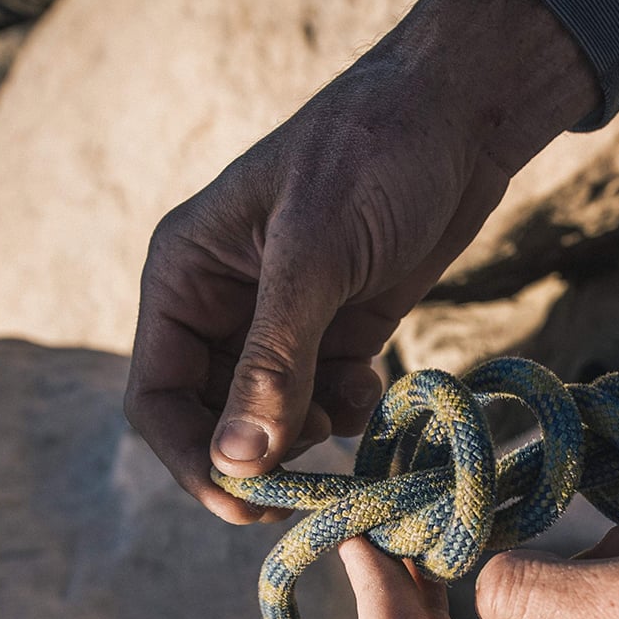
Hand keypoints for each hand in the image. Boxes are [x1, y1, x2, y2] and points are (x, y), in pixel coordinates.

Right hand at [124, 0, 596, 522]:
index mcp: (185, 276)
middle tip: (304, 488)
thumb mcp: (315, 258)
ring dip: (307, 434)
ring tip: (346, 406)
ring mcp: (285, 320)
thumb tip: (237, 462)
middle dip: (255, 456)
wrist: (460, 116)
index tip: (242, 502)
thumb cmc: (373, 158)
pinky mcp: (343, 328)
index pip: (157, 397)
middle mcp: (224, 304)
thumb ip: (274, 361)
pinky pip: (327, 399)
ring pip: (274, 418)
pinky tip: (378, 387)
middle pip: (213, 419)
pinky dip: (349, 410)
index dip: (191, 460)